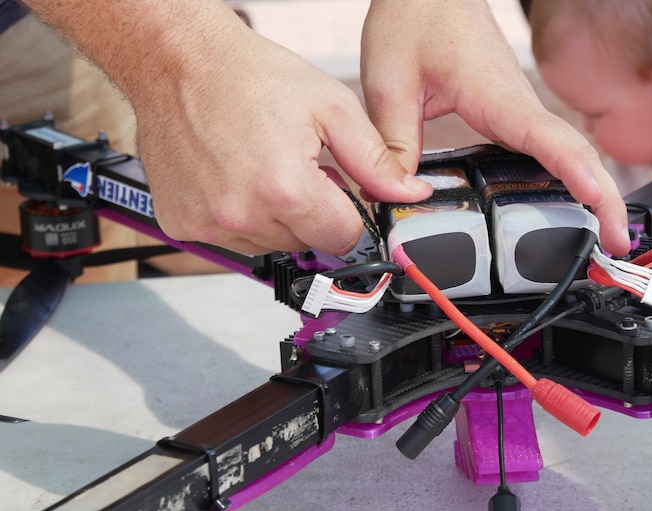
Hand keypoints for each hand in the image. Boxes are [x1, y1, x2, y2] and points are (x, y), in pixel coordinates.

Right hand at [24, 0, 431, 255]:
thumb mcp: (331, 108)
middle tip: (298, 168)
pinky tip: (236, 179)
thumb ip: (375, 161)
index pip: (344, 239)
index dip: (350, 214)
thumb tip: (409, 193)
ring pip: (270, 246)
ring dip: (277, 218)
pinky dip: (240, 218)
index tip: (340, 193)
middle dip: (313, 213)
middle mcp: (244, 216)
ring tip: (264, 169)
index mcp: (286, 190)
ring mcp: (209, 224)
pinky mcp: (184, 224)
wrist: (177, 60)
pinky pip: (230, 241)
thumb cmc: (248, 76)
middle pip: (307, 243)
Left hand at [360, 0, 630, 254]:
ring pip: (568, 153)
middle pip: (576, 153)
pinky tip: (568, 208)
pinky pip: (547, 151)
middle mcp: (517, 104)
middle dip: (604, 198)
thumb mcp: (388, 83)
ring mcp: (519, 111)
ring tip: (606, 238)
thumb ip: (393, 144)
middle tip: (617, 245)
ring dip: (593, 192)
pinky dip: (568, 179)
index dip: (576, 173)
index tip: (599, 204)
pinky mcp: (510, 116)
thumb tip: (403, 196)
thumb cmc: (414, 18)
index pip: (548, 138)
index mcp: (495, 95)